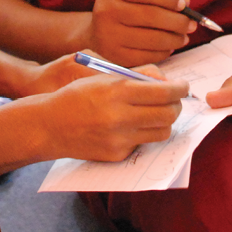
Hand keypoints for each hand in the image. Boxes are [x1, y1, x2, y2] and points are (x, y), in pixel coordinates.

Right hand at [16, 68, 187, 162]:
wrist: (49, 125)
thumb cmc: (77, 96)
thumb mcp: (103, 77)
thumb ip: (137, 76)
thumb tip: (167, 83)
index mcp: (117, 91)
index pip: (164, 92)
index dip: (180, 89)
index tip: (183, 87)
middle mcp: (120, 117)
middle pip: (169, 114)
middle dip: (176, 106)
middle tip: (174, 102)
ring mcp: (119, 139)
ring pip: (162, 132)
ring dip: (164, 122)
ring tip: (156, 114)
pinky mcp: (116, 154)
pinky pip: (143, 144)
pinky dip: (143, 134)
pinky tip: (130, 127)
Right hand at [87, 0, 200, 65]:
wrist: (96, 35)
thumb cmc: (124, 10)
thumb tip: (186, 1)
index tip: (185, 4)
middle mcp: (107, 11)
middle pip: (151, 15)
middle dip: (178, 21)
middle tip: (192, 25)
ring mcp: (109, 36)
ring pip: (153, 38)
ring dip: (175, 39)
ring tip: (184, 37)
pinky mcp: (115, 56)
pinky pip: (148, 55)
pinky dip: (164, 52)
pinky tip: (169, 47)